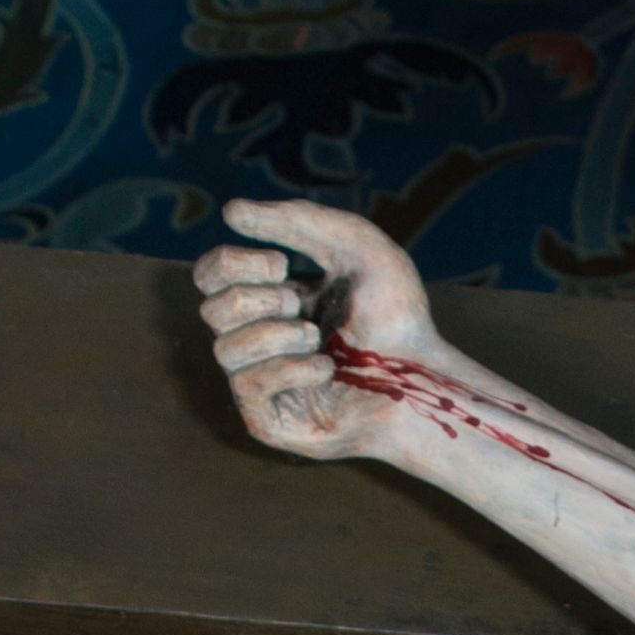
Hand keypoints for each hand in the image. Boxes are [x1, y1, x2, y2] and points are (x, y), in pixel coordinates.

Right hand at [194, 197, 443, 463]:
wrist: (425, 380)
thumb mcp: (353, 245)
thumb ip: (295, 218)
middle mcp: (261, 343)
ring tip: (317, 339)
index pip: (210, 277)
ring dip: (274, 334)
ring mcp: (263, 386)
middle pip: (211, 309)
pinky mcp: (271, 423)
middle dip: (258, 299)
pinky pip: (248, 386)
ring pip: (224, 348)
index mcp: (271, 302)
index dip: (230, 263)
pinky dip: (288, 370)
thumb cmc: (397, 317)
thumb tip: (229, 211)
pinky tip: (326, 370)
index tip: (282, 264)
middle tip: (301, 306)